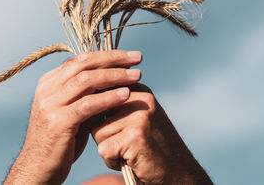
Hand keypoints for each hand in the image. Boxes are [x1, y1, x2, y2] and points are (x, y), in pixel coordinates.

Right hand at [3, 50, 142, 184]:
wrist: (38, 168)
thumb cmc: (60, 140)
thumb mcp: (71, 111)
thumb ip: (85, 94)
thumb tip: (114, 78)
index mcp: (49, 82)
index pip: (80, 59)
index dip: (107, 55)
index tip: (130, 56)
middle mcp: (47, 89)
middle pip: (84, 64)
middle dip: (113, 59)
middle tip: (138, 58)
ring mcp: (50, 105)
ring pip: (86, 81)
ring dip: (114, 76)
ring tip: (136, 75)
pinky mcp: (58, 122)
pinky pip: (87, 105)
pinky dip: (108, 98)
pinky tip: (125, 94)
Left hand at [91, 83, 211, 184]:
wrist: (178, 173)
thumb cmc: (151, 147)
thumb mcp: (137, 117)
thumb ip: (117, 104)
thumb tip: (84, 98)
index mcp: (139, 90)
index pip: (102, 92)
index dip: (98, 113)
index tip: (109, 126)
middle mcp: (140, 98)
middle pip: (96, 112)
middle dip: (102, 132)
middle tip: (124, 142)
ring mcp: (138, 116)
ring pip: (97, 132)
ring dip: (108, 148)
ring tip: (129, 152)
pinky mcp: (135, 136)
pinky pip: (104, 149)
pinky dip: (112, 160)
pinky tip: (130, 161)